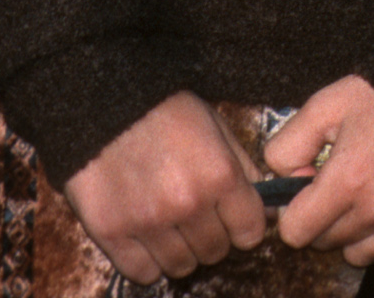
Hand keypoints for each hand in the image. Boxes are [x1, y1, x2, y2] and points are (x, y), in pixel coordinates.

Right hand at [64, 92, 264, 283]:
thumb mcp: (216, 125)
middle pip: (215, 252)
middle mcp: (187, 204)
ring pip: (182, 266)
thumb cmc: (167, 109)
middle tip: (200, 216)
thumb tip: (265, 208)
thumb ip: (243, 168)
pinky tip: (148, 236)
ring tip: (172, 224)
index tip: (236, 219)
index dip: (246, 226)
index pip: (250, 232)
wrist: (108, 101)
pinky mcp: (112, 234)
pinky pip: (143, 274)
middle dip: (213, 236)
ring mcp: (148, 223)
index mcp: (219, 174)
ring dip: (182, 251)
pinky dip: (149, 261)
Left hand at [262, 77, 373, 263]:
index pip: (295, 230)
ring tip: (359, 188)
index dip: (294, 206)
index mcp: (347, 180)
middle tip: (336, 176)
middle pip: (323, 241)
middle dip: (321, 214)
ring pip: (351, 250)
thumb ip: (291, 144)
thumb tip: (284, 179)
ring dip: (348, 227)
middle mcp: (373, 211)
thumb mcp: (329, 103)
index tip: (309, 180)